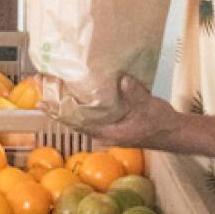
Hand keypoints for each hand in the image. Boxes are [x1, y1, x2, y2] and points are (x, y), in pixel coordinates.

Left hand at [42, 75, 181, 147]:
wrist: (174, 132)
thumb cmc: (160, 123)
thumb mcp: (149, 107)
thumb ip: (135, 94)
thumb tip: (122, 80)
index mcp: (107, 133)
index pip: (75, 123)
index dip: (58, 113)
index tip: (41, 103)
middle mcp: (102, 132)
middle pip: (73, 119)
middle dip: (57, 104)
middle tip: (41, 86)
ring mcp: (105, 127)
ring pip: (80, 115)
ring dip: (66, 102)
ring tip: (52, 85)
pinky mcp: (110, 121)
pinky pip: (90, 112)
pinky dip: (80, 102)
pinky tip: (75, 89)